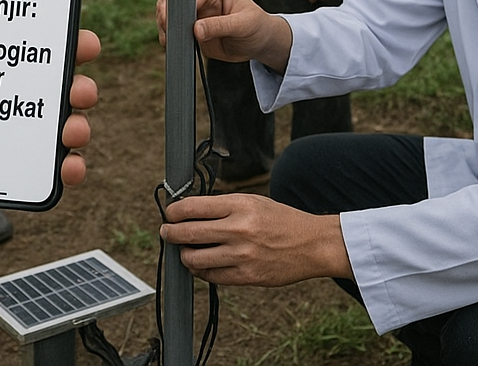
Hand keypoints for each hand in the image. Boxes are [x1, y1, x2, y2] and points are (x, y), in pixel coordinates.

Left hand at [0, 0, 99, 252]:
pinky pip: (40, 173)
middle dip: (74, 73)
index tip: (68, 21)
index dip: (44, 35)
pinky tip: (69, 166)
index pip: (11, 48)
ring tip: (75, 123)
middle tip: (83, 68)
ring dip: (77, 120)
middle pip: (43, 85)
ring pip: (51, 127)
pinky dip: (66, 169)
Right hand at [156, 0, 292, 73]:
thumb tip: (196, 29)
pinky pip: (173, 30)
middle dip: (166, 12)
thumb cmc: (258, 27)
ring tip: (168, 38)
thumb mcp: (243, 25)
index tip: (172, 17)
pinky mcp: (191, 29)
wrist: (260, 43)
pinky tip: (170, 43)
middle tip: (166, 28)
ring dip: (165, 25)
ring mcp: (195, 14)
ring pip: (169, 14)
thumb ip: (220, 26)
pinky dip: (168, 36)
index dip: (180, 4)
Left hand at [160, 194, 350, 286]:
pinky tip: (200, 264)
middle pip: (188, 233)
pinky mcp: (247, 277)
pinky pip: (212, 276)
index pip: (193, 207)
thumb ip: (223, 206)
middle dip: (171, 233)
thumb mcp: (252, 201)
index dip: (174, 211)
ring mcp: (242, 255)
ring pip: (195, 259)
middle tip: (166, 232)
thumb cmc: (280, 219)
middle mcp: (239, 229)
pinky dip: (200, 270)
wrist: (311, 244)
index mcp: (239, 205)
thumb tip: (190, 211)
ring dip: (183, 255)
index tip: (169, 213)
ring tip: (184, 250)